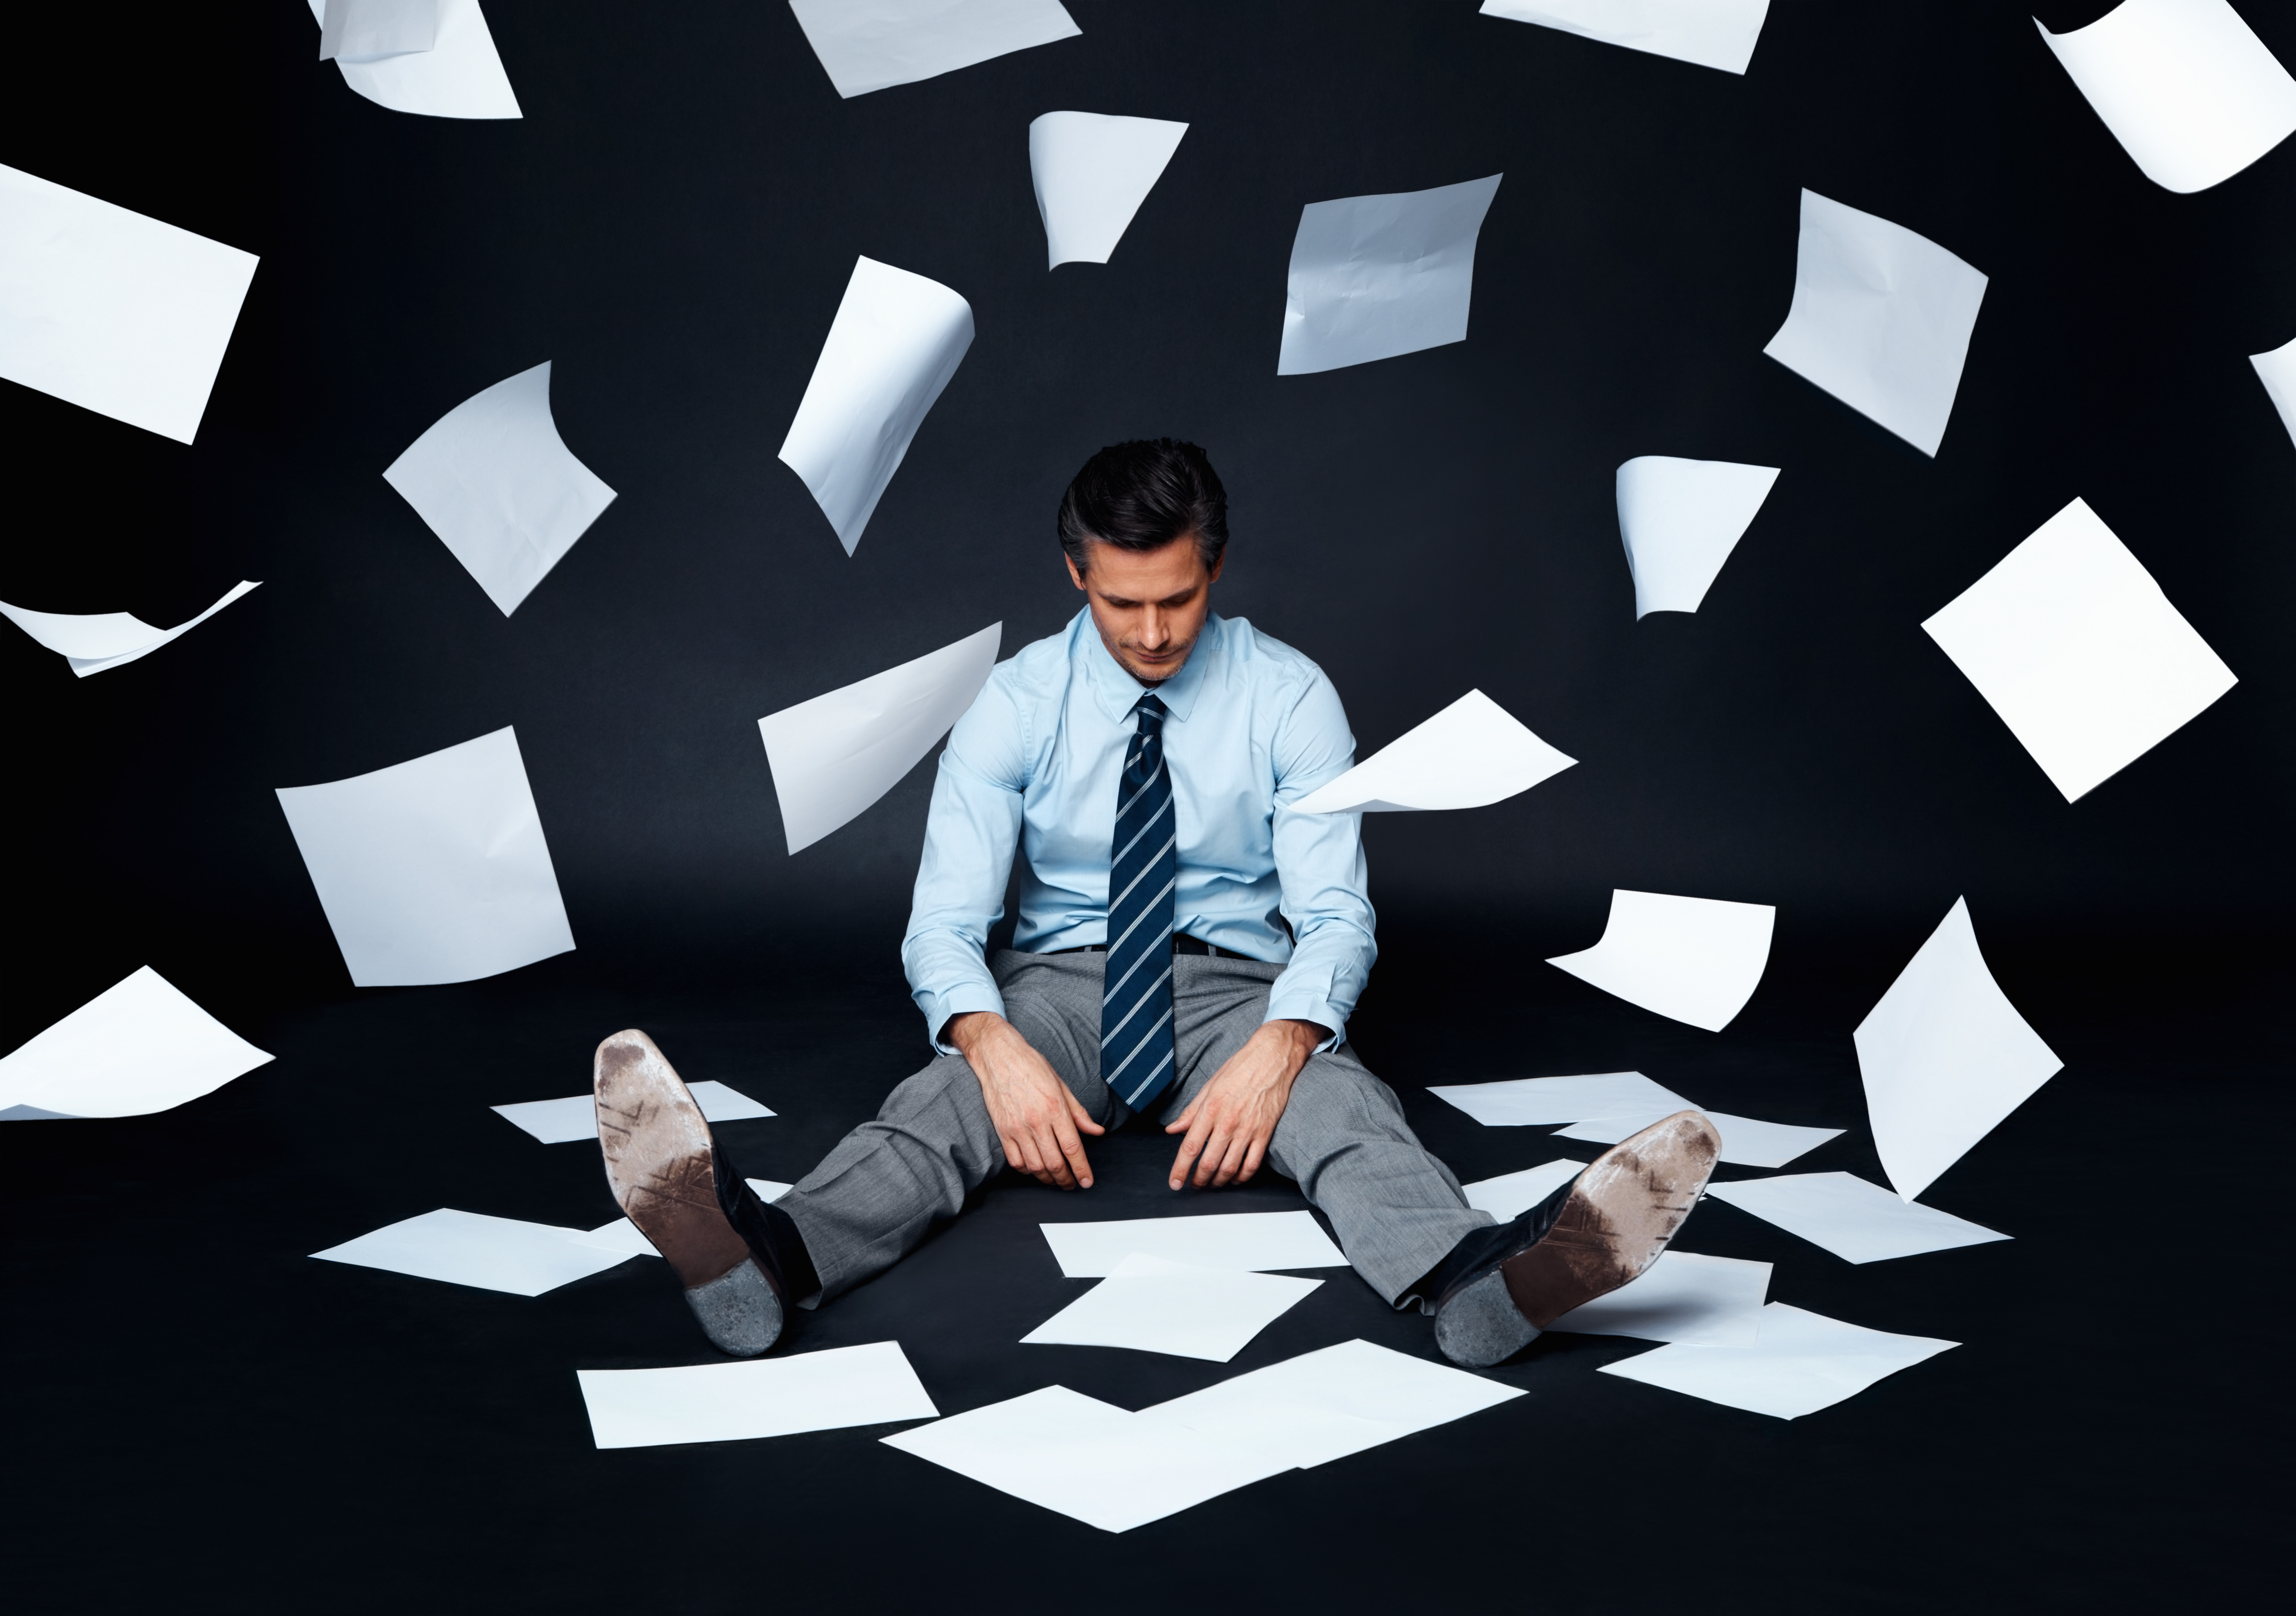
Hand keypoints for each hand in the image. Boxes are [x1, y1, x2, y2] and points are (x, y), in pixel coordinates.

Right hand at [946, 1012, 1103, 1188]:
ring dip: (1047, 1178)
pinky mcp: (1002, 1131)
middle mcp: (1036, 1121)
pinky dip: (1027, 1170)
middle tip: (1071, 1184)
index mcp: (1055, 1108)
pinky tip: (1034, 1168)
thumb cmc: (1031, 1067)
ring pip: (1035, 1166)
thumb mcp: (1061, 1085)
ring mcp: (1017, 1128)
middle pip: (1054, 1163)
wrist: (998, 1056)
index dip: (1082, 1170)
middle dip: (1066, 1179)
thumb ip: (1079, 1113)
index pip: (1072, 1148)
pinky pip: (1015, 1161)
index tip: (1087, 1182)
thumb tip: (1097, 1131)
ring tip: (1055, 1178)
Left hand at [1165, 1019, 1326, 1189]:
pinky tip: (1236, 1178)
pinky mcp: (1265, 1133)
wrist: (1272, 1058)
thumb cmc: (1240, 1069)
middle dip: (1199, 1180)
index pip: (1190, 1147)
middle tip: (1194, 1185)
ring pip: (1230, 1168)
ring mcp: (1247, 1129)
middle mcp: (1227, 1122)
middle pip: (1208, 1163)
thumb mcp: (1209, 1087)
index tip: (1175, 1182)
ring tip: (1213, 1183)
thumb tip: (1173, 1129)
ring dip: (1219, 1181)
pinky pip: (1252, 1164)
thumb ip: (1190, 1112)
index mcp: (1210, 1109)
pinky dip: (1242, 1177)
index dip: (1180, 1169)